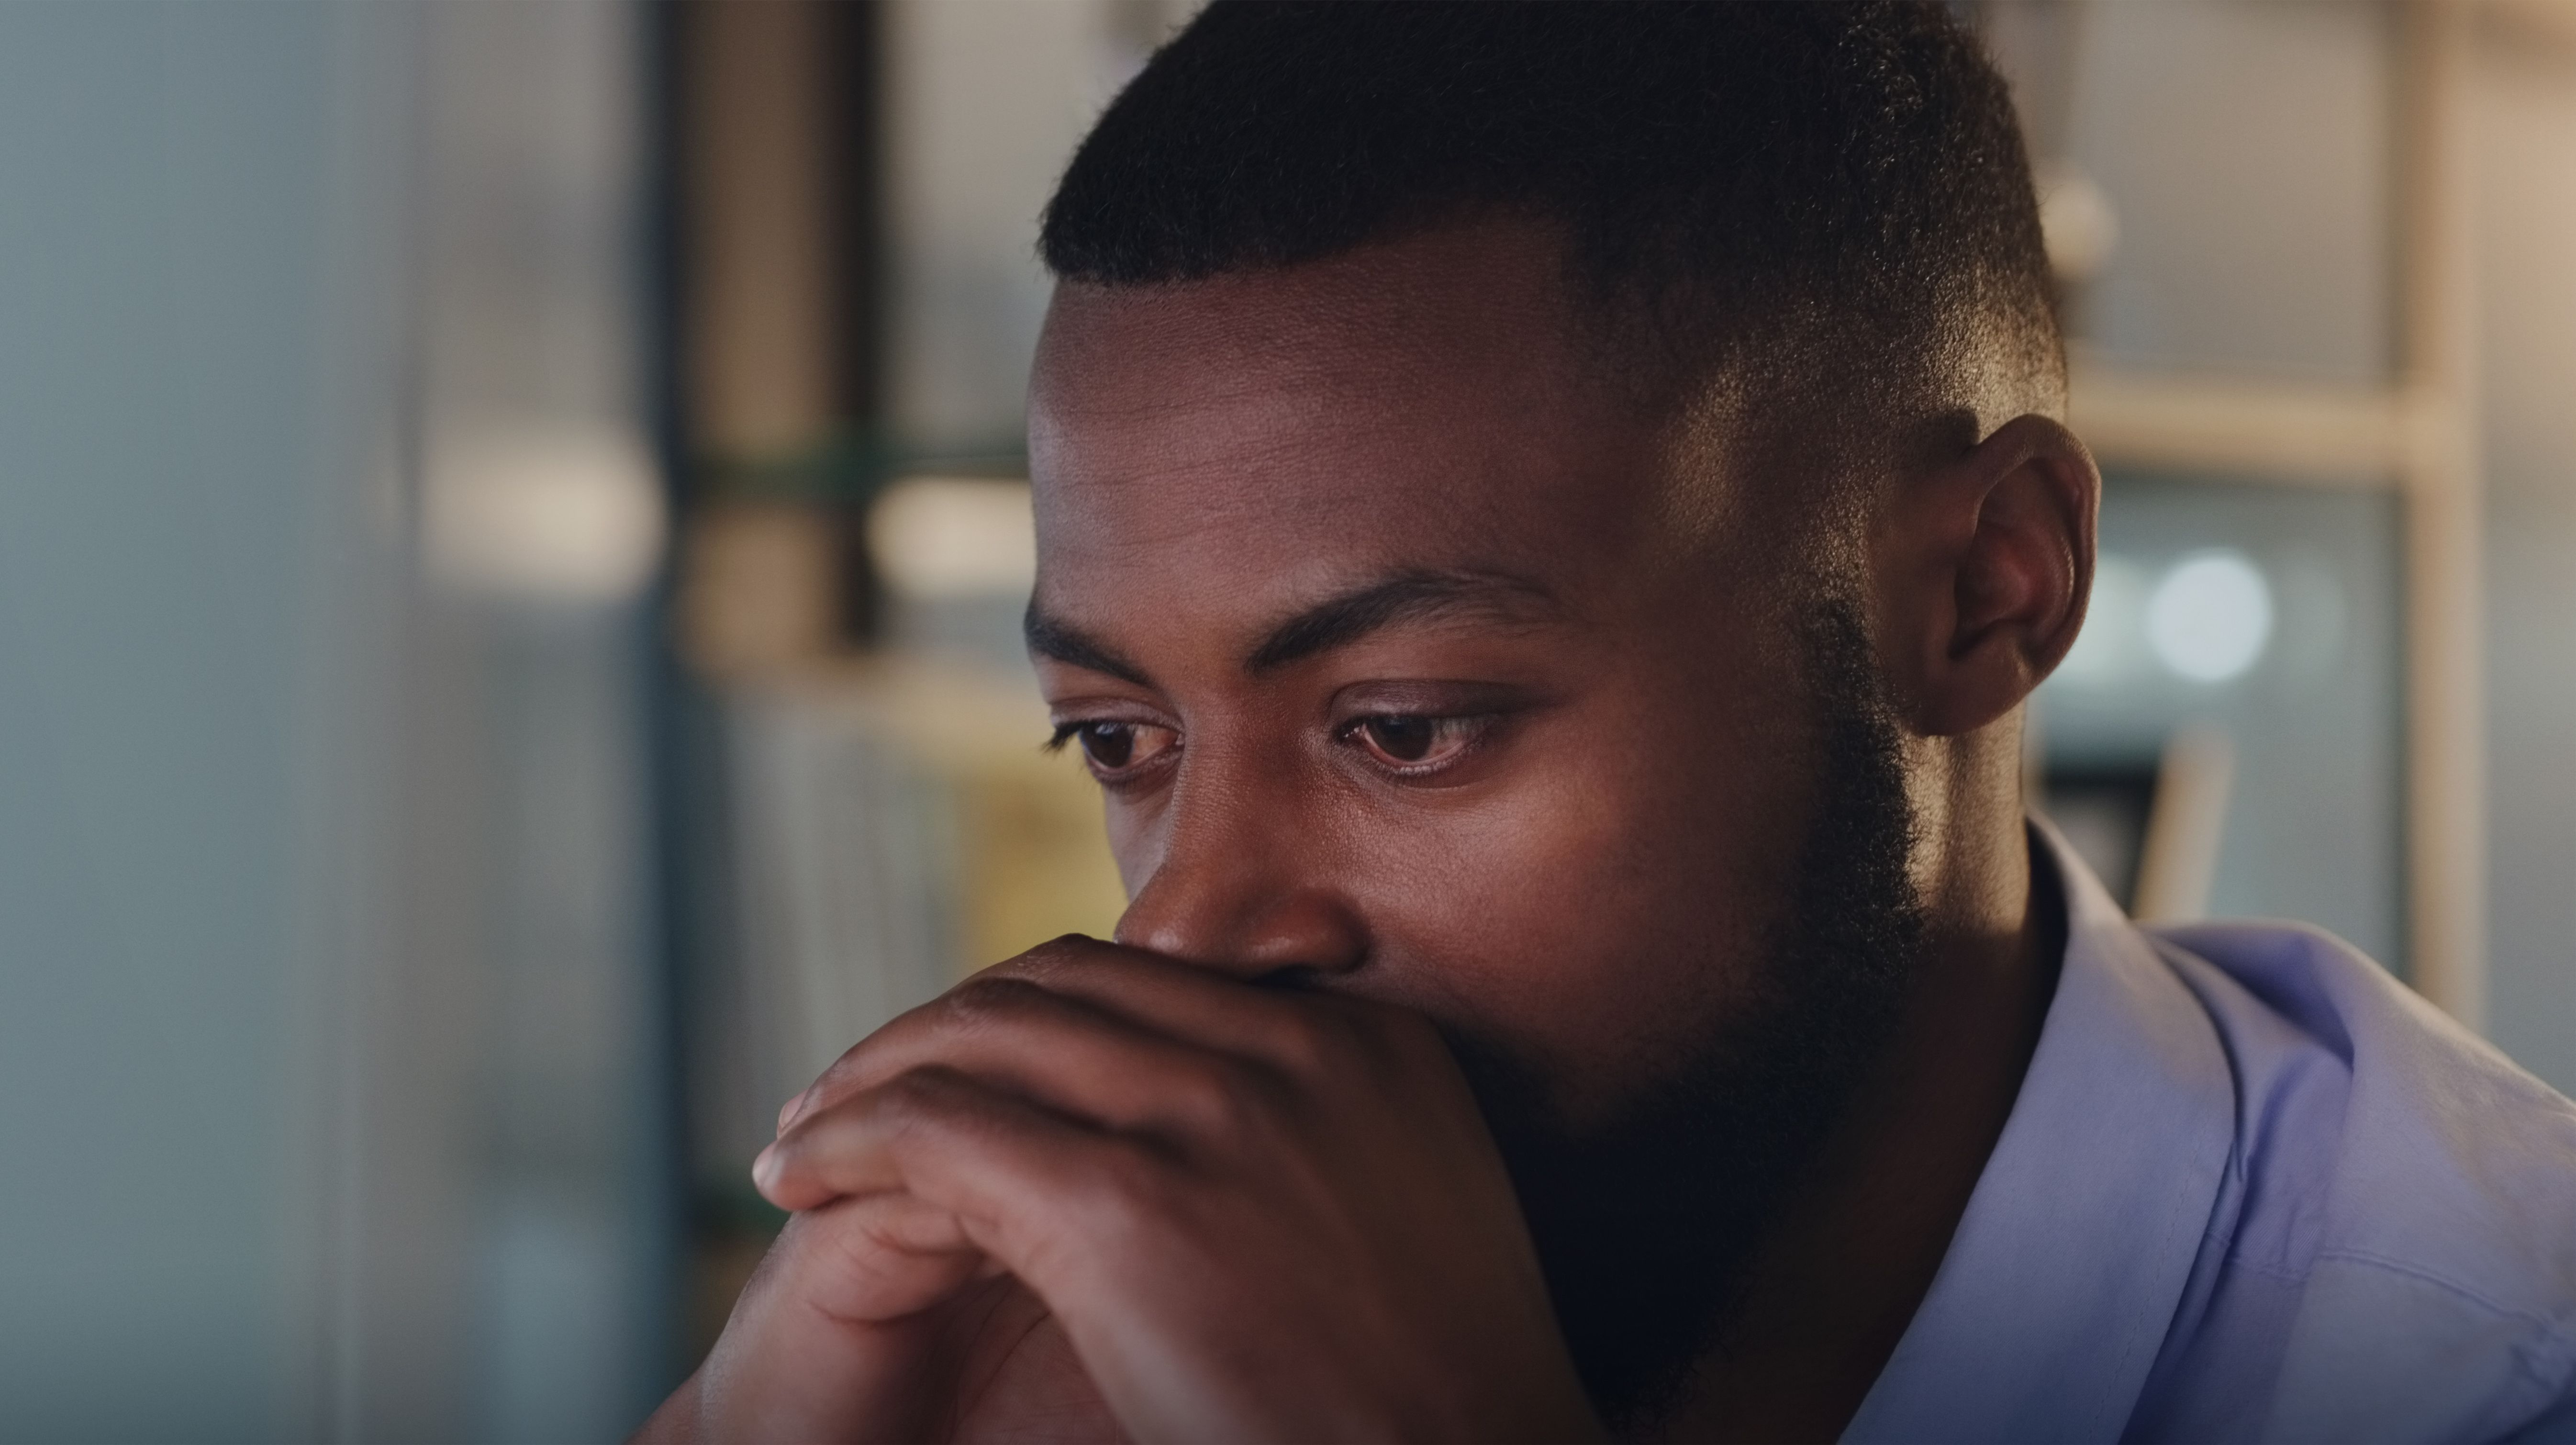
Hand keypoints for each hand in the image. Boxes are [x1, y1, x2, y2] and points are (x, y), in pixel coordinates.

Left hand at [638, 935, 1602, 1443]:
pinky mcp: (1130, 1207)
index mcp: (1363, 1049)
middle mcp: (1292, 1053)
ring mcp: (1215, 1117)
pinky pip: (938, 1131)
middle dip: (934, 1032)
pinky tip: (803, 1179)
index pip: (1148, 981)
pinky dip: (850, 1143)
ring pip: (981, 1038)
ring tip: (808, 1138)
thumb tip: (1198, 1139)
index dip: (1022, 1016)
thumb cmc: (1431, 1410)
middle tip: (850, 1095)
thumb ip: (1317, 1142)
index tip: (956, 1071)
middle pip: (1055, 986)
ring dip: (870, 1080)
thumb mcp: (1403, 1224)